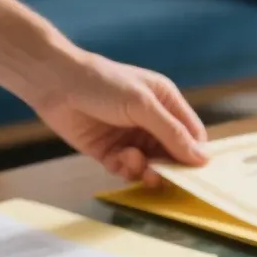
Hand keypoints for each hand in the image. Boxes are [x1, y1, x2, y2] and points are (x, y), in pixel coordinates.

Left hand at [0, 0, 207, 184]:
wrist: (54, 84)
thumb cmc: (102, 84)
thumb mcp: (143, 105)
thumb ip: (172, 133)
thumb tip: (202, 159)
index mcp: (166, 102)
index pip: (192, 135)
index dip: (194, 154)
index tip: (193, 172)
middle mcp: (151, 121)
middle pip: (173, 155)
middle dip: (168, 166)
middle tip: (159, 173)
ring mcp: (130, 138)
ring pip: (151, 166)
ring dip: (146, 169)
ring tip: (136, 164)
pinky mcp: (110, 152)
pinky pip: (127, 170)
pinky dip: (126, 169)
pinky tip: (119, 159)